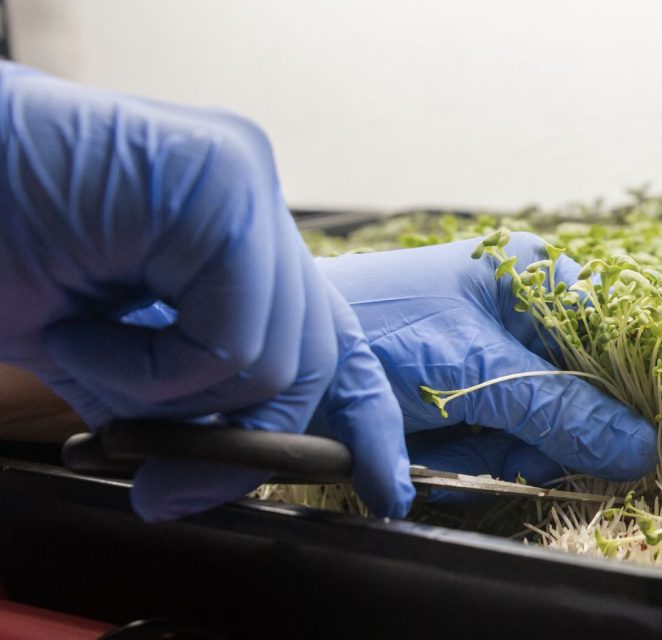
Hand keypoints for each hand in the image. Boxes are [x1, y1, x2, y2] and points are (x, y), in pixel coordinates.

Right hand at [0, 63, 414, 519]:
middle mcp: (256, 199)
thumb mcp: (104, 350)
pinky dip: (148, 371)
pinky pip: (230, 341)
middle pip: (311, 357)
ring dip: (161, 396)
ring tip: (75, 346)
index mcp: (237, 229)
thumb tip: (210, 479)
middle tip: (163, 491)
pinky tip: (76, 330)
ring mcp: (246, 186)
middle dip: (248, 443)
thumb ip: (176, 397)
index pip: (327, 331)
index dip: (364, 416)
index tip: (386, 490)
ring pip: (274, 361)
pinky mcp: (223, 188)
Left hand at [317, 234, 656, 492]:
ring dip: (497, 453)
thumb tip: (642, 448)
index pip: (613, 338)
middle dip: (541, 433)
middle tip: (492, 436)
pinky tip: (431, 451)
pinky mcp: (468, 400)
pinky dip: (470, 462)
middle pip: (581, 394)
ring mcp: (495, 359)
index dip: (622, 395)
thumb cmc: (375, 335)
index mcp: (535, 273)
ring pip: (543, 431)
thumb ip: (560, 411)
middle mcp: (524, 312)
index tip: (629, 442)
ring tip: (441, 438)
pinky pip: (502, 447)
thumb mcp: (473, 371)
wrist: (279, 368)